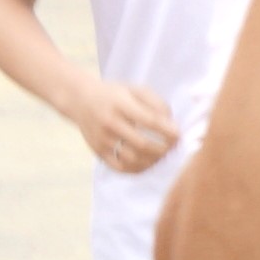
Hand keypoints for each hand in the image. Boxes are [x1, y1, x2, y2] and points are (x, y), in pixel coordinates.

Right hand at [60, 71, 179, 175]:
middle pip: (142, 144)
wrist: (80, 99)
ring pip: (132, 159)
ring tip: (162, 156)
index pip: (149, 121)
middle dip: (163, 149)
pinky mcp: (98, 151)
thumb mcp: (135, 90)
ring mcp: (102, 139)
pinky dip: (137, 169)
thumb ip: (156, 103)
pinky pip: (120, 167)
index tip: (179, 135)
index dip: (168, 131)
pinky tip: (147, 164)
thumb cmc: (115, 94)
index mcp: (121, 104)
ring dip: (152, 161)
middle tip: (173, 148)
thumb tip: (172, 124)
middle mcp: (110, 122)